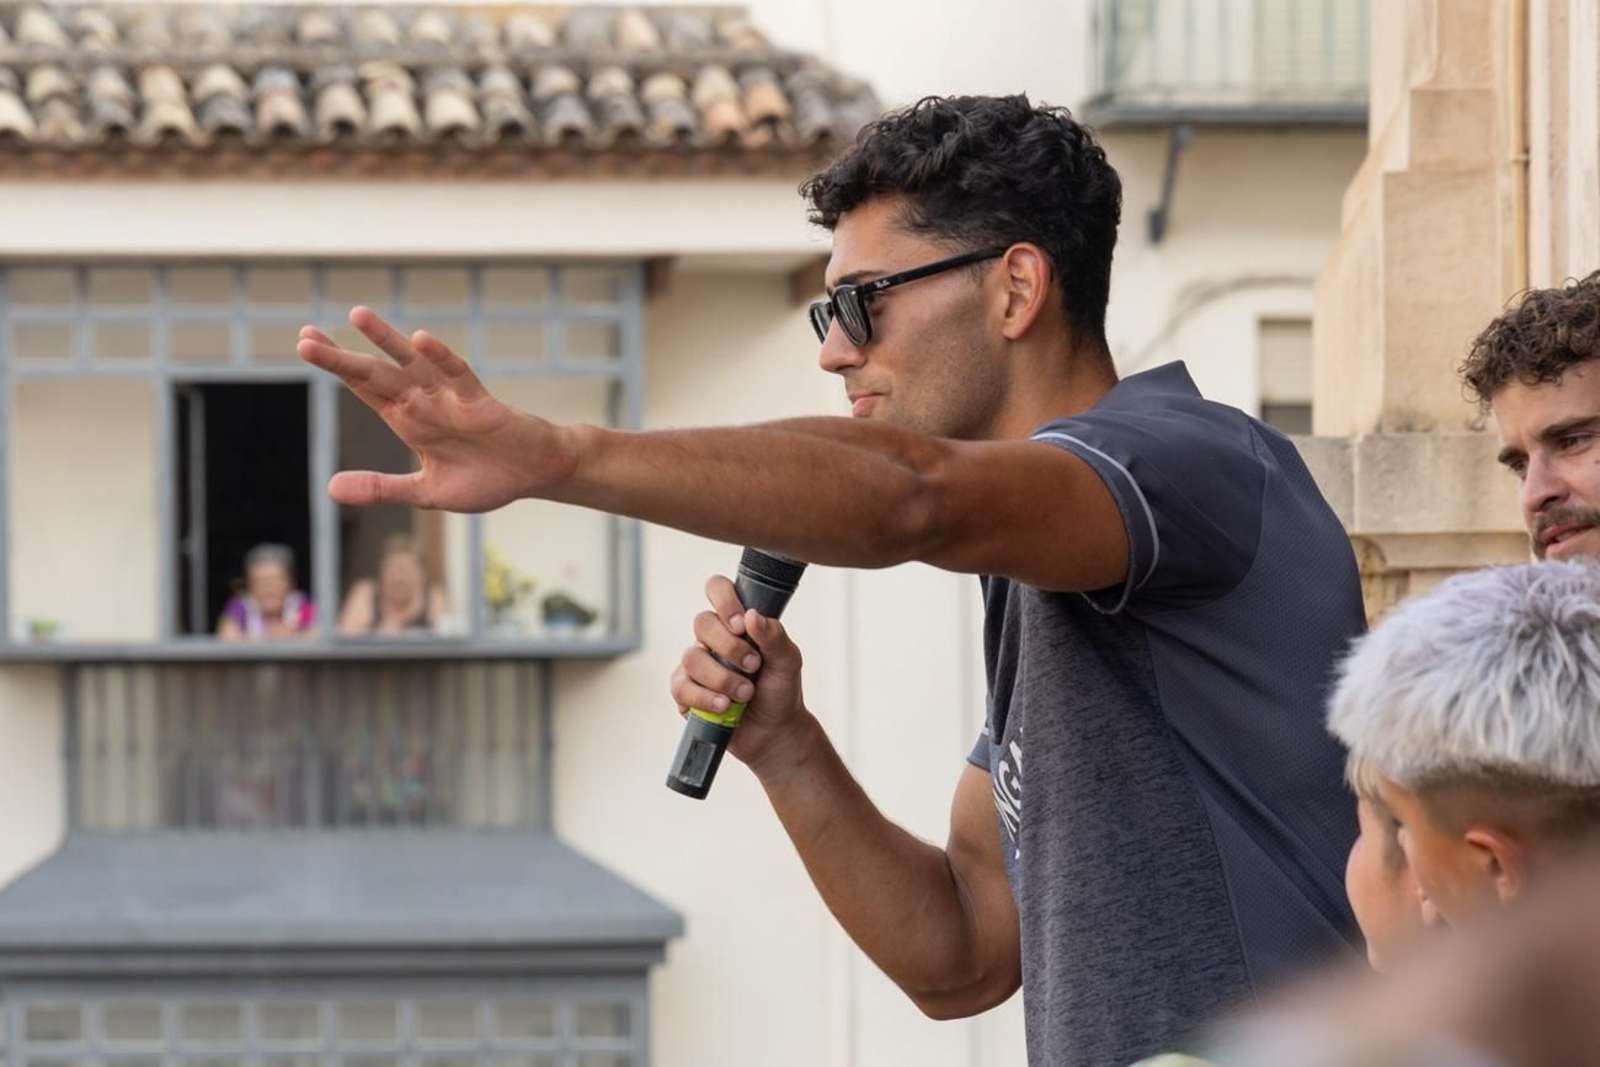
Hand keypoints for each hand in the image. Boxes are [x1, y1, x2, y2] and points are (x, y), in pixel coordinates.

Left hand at [296, 307, 573, 512]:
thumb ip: (381, 488)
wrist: (536, 473)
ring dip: (387, 340)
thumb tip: (330, 488)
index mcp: (408, 420)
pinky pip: (458, 375)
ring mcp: (451, 398)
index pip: (364, 386)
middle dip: (342, 357)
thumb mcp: (426, 492)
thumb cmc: (487, 478)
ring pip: (412, 364)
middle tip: (304, 338)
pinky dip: (441, 358)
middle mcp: (424, 402)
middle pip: (376, 373)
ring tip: (357, 316)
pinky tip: (420, 340)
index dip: (337, 366)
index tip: (306, 342)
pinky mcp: (481, 403)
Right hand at [670, 574, 812, 775]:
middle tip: (754, 666)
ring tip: (746, 694)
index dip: (724, 600)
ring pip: (692, 657)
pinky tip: (724, 706)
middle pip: (702, 622)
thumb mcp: (788, 662)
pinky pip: (681, 686)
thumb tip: (753, 615)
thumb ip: (774, 636)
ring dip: (722, 678)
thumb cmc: (780, 690)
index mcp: (736, 622)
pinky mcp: (685, 691)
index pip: (717, 589)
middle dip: (730, 647)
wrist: (774, 732)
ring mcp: (696, 665)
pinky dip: (705, 697)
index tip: (742, 624)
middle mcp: (712, 638)